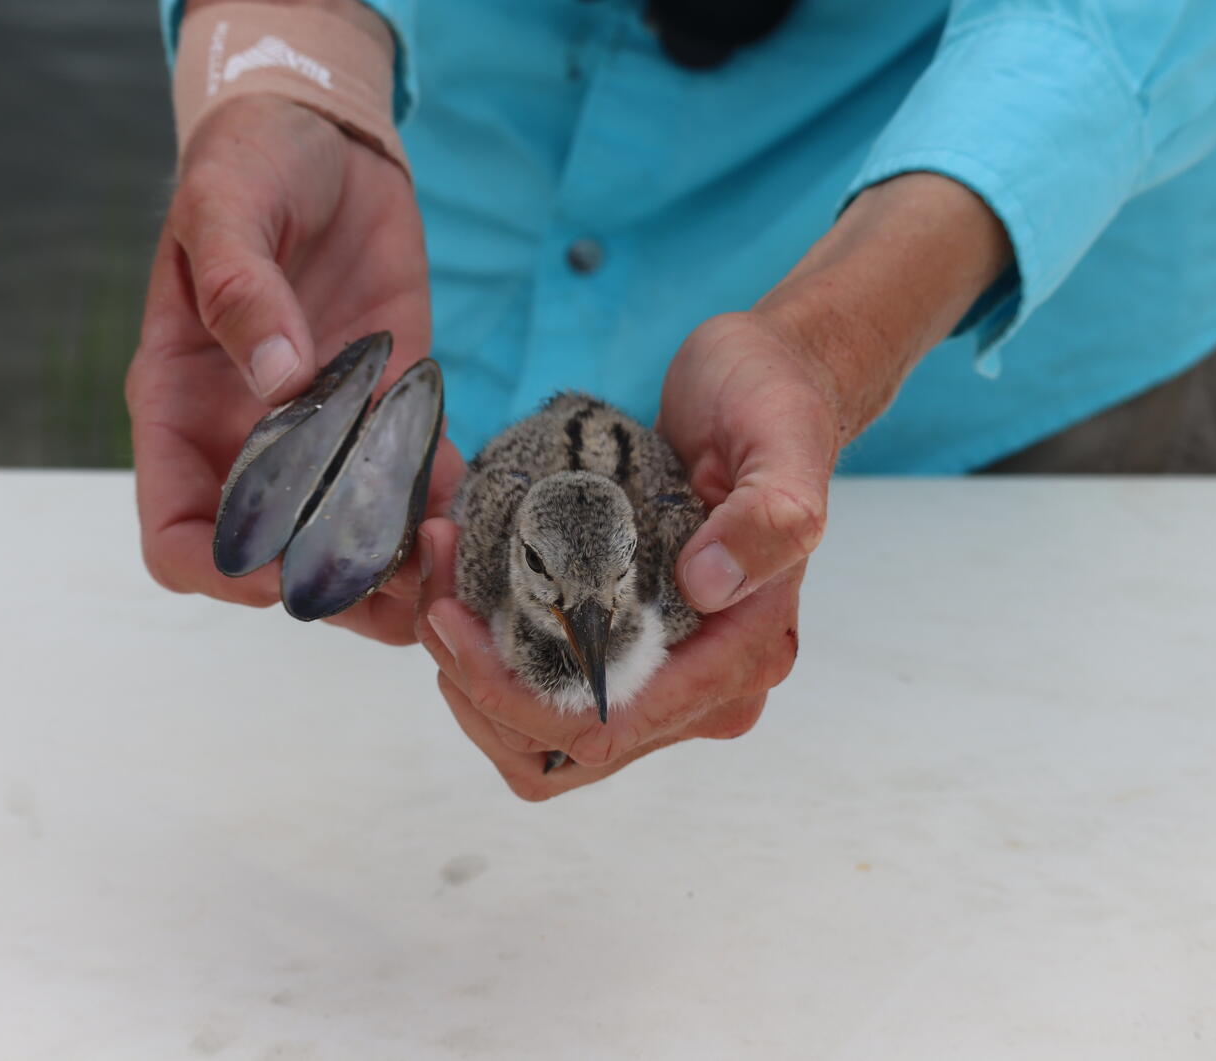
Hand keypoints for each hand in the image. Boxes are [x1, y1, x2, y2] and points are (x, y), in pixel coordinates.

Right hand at [125, 94, 461, 643]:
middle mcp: (250, 439)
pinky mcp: (388, 409)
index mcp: (184, 408)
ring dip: (395, 571)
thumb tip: (277, 383)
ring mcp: (323, 432)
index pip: (177, 535)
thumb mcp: (228, 207)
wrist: (325, 139)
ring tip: (445, 566)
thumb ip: (240, 292)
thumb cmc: (251, 163)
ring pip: (349, 541)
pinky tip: (470, 508)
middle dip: (331, 589)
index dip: (221, 572)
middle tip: (397, 587)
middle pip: (275, 560)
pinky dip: (440, 509)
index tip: (282, 573)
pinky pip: (412, 484)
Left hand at [412, 173, 1009, 796]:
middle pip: (568, 748)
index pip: (613, 726)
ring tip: (440, 597)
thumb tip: (709, 586)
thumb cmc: (773, 405)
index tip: (452, 617)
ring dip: (477, 687)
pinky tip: (465, 600)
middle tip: (435, 602)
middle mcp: (710, 684)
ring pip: (545, 740)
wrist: (762, 380)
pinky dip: (492, 668)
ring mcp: (668, 673)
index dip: (515, 695)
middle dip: (482, 691)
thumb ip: (766, 517)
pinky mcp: (630, 648)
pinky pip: (546, 698)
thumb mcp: (780, 442)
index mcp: (747, 652)